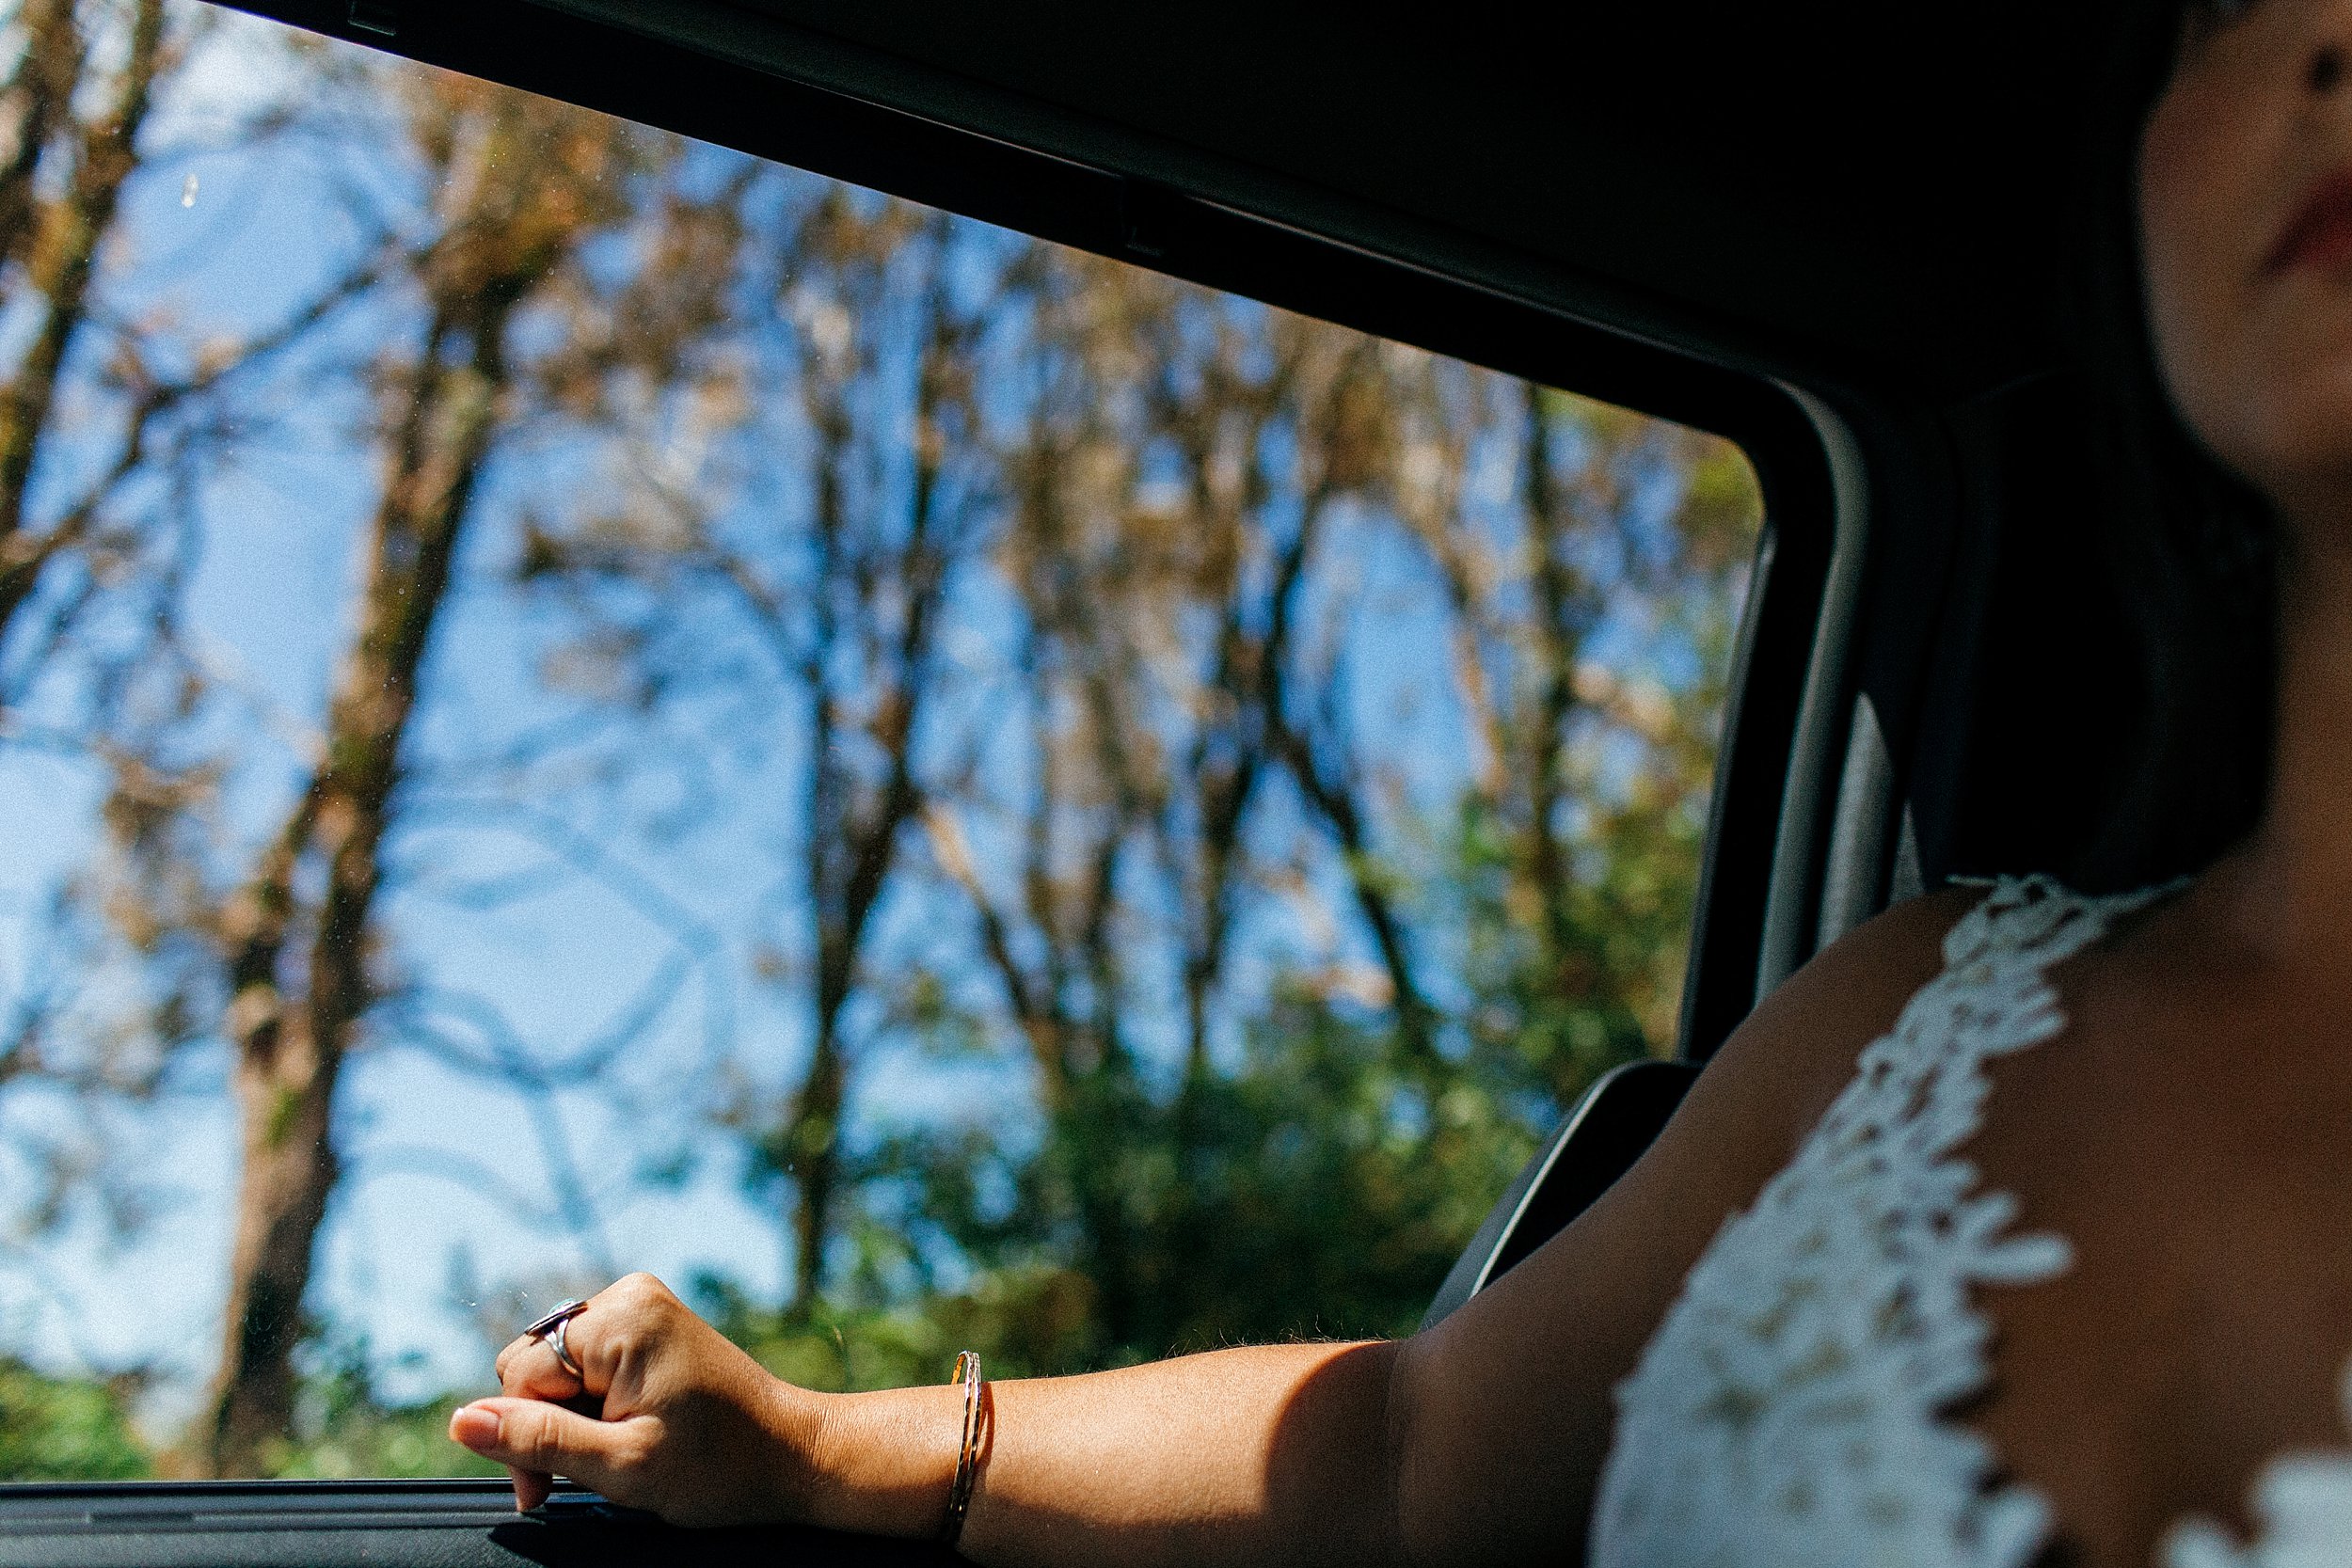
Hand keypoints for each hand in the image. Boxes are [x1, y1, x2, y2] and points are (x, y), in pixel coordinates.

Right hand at [448, 1273, 823, 1524]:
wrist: (795, 1455)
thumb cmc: (721, 1467)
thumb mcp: (620, 1467)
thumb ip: (538, 1440)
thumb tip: (462, 1422)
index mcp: (622, 1319)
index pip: (519, 1375)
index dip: (522, 1436)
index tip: (549, 1490)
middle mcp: (629, 1297)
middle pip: (535, 1368)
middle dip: (548, 1425)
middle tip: (592, 1473)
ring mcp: (643, 1308)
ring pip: (559, 1371)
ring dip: (573, 1420)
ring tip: (623, 1452)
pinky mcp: (652, 1327)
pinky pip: (590, 1366)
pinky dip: (597, 1406)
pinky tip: (632, 1432)